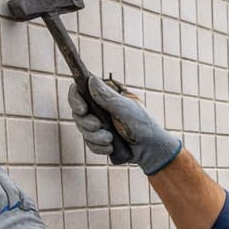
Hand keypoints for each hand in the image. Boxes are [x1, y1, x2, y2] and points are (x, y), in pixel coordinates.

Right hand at [68, 75, 182, 174]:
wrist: (152, 149)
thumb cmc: (144, 124)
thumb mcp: (127, 109)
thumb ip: (108, 97)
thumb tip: (91, 80)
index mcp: (105, 96)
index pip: (80, 92)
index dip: (76, 100)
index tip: (83, 109)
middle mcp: (99, 109)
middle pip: (78, 113)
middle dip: (87, 122)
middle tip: (98, 126)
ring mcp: (98, 125)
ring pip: (83, 130)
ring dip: (95, 137)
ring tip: (111, 139)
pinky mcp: (100, 140)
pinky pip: (90, 144)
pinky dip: (99, 147)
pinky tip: (111, 147)